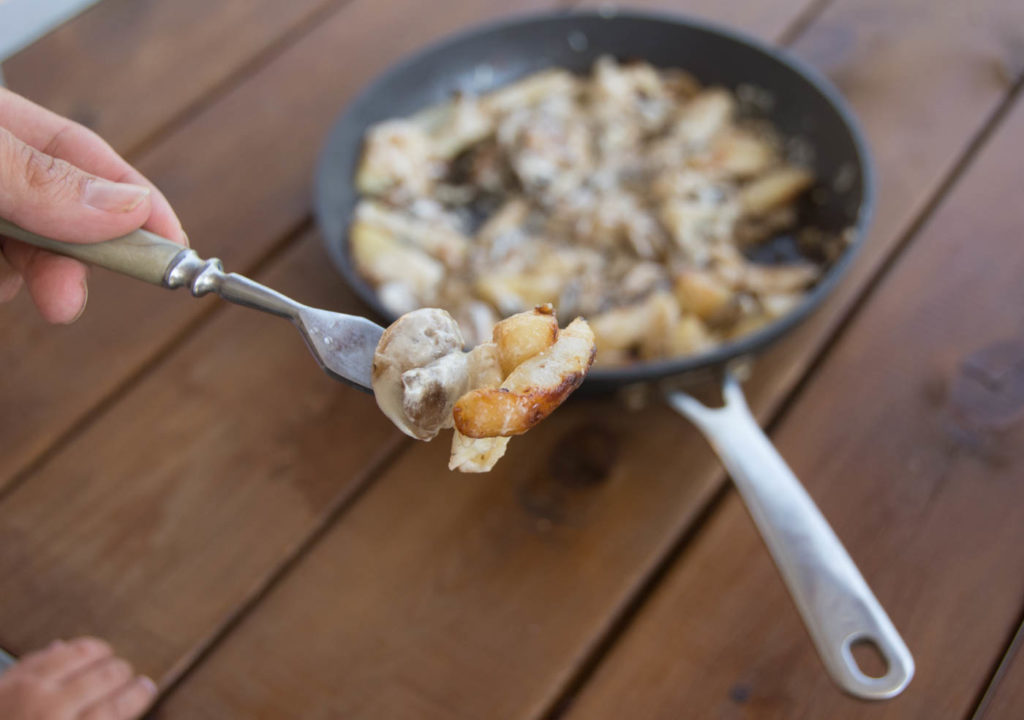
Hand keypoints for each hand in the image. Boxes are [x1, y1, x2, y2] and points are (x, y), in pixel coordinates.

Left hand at [0, 87, 185, 322]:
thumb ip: (39, 175)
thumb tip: (130, 206)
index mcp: (0, 121)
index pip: (85, 155)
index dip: (136, 199)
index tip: (175, 246)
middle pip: (60, 209)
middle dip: (78, 255)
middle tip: (80, 298)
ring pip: (27, 243)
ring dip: (36, 274)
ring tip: (20, 292)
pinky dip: (5, 280)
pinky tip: (0, 287)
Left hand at [0, 637, 155, 719]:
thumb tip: (113, 712)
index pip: (116, 709)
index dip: (136, 695)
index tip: (148, 685)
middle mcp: (50, 709)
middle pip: (102, 678)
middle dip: (121, 673)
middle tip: (128, 672)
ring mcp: (24, 691)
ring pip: (74, 655)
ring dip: (95, 652)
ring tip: (105, 653)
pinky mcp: (3, 682)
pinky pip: (39, 656)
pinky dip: (57, 651)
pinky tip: (65, 648)